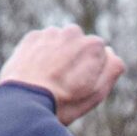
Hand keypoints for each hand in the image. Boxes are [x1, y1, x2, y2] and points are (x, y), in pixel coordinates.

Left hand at [0, 25, 125, 124]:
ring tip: (49, 80)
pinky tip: (37, 74)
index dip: (92, 72)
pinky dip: (41, 56)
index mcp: (94, 45)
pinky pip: (42, 44)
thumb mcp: (97, 93)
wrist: (24, 102)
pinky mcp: (32, 37)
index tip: (81, 87)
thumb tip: (110, 52)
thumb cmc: (64, 102)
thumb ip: (112, 69)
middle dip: (75, 60)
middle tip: (64, 84)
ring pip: (60, 43)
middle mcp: (73, 32)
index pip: (100, 55)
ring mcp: (51, 33)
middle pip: (80, 46)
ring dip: (57, 57)